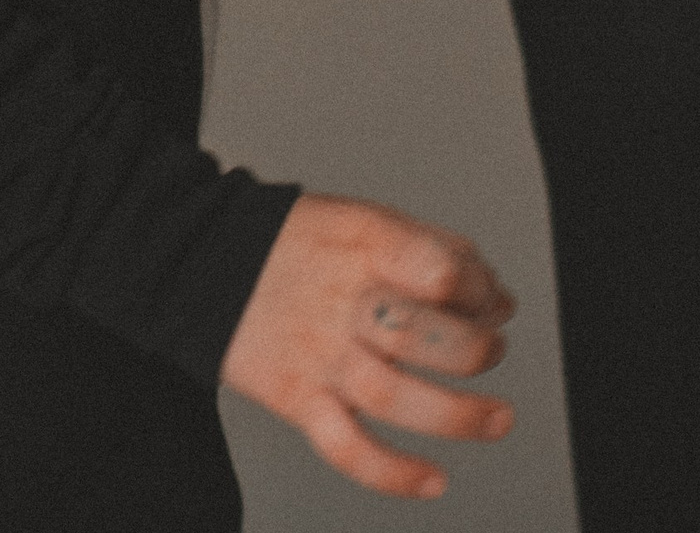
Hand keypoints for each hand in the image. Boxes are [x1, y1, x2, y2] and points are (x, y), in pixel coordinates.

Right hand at [222, 195, 516, 499]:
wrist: (202, 260)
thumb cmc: (296, 243)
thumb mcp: (362, 219)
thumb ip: (431, 250)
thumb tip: (494, 295)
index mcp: (361, 245)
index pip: (437, 268)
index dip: (478, 288)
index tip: (490, 299)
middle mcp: (340, 301)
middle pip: (418, 336)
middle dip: (474, 351)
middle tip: (493, 350)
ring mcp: (319, 355)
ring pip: (393, 397)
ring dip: (457, 416)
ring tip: (497, 418)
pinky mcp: (298, 399)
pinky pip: (347, 447)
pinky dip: (392, 473)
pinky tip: (433, 480)